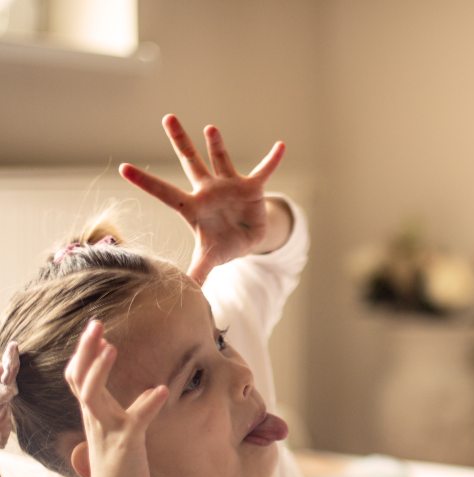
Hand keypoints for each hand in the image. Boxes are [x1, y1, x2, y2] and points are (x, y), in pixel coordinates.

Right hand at [65, 320, 167, 476]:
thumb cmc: (120, 460)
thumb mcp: (121, 428)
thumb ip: (128, 406)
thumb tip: (151, 387)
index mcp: (93, 412)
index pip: (79, 376)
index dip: (84, 352)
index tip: (96, 328)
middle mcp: (95, 417)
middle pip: (79, 378)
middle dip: (85, 350)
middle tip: (96, 324)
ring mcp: (108, 429)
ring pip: (93, 396)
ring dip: (101, 371)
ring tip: (113, 347)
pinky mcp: (126, 442)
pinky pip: (135, 420)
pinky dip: (148, 404)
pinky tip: (163, 390)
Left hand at [119, 114, 285, 284]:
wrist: (248, 239)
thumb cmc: (223, 245)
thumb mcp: (209, 258)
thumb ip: (197, 272)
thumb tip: (186, 293)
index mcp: (192, 206)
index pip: (164, 192)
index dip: (145, 182)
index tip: (124, 168)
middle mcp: (208, 190)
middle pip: (190, 162)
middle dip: (180, 141)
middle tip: (168, 118)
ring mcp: (229, 185)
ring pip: (221, 159)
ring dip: (217, 145)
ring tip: (210, 129)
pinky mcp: (252, 188)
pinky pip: (264, 171)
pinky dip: (272, 160)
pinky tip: (280, 146)